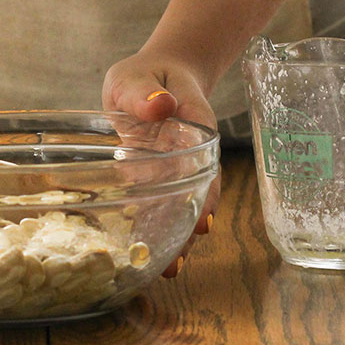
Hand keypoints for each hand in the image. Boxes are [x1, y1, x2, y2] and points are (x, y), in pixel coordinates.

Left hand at [102, 50, 220, 275]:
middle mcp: (191, 151)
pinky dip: (160, 225)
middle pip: (199, 192)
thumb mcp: (138, 75)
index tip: (204, 218)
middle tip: (176, 262)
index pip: (206, 161)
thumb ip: (144, 91)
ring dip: (177, 234)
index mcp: (194, 124)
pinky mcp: (159, 177)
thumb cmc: (145, 74)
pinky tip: (152, 251)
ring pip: (183, 203)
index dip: (207, 191)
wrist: (154, 76)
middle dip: (189, 227)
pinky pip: (163, 203)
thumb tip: (160, 105)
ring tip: (168, 270)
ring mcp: (177, 167)